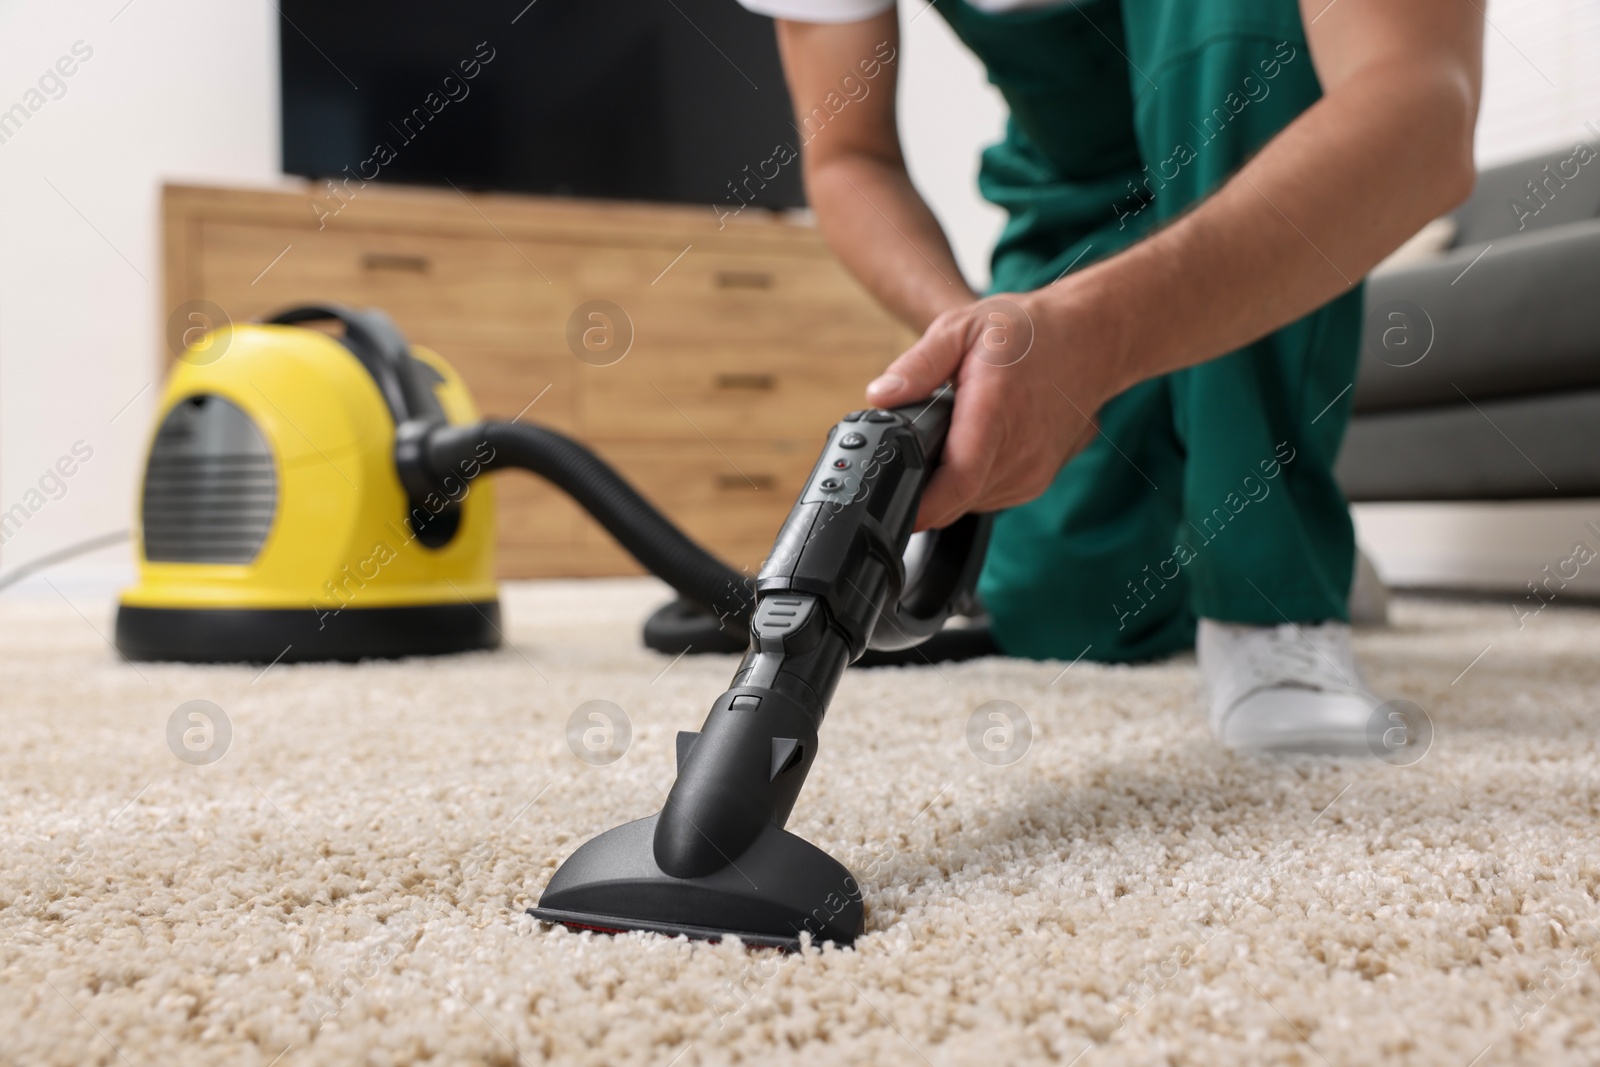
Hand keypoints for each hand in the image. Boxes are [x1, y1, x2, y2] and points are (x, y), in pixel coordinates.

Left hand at [864, 287, 1131, 529]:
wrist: (1091, 341)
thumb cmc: (1029, 332)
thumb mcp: (963, 328)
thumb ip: (919, 365)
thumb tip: (881, 395)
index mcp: (996, 413)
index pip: (958, 482)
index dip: (921, 506)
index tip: (891, 505)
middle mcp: (1020, 452)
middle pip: (956, 499)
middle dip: (924, 485)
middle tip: (914, 446)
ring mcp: (1033, 472)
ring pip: (970, 503)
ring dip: (949, 484)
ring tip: (951, 437)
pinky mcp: (1037, 482)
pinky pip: (989, 497)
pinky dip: (972, 481)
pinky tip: (974, 446)